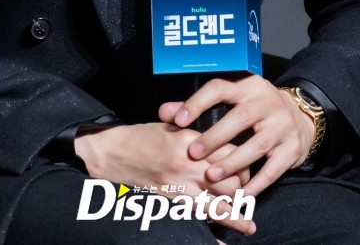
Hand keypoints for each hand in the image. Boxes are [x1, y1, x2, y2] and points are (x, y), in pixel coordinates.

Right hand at [74, 122, 255, 236]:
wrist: (112, 154)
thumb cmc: (139, 138)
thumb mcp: (168, 125)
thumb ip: (192, 128)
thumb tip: (210, 128)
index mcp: (191, 141)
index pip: (230, 151)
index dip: (242, 159)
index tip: (244, 165)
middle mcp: (190, 164)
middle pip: (230, 179)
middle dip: (242, 186)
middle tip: (245, 190)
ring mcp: (181, 186)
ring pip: (220, 203)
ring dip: (236, 212)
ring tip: (248, 222)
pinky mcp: (172, 202)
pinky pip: (200, 218)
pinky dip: (218, 231)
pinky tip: (230, 238)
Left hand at [160, 74, 314, 196]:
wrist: (300, 116)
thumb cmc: (255, 108)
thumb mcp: (233, 99)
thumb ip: (198, 106)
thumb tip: (165, 112)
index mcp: (247, 87)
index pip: (220, 88)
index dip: (198, 102)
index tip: (178, 120)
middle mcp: (266, 103)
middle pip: (241, 118)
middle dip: (215, 136)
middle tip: (193, 153)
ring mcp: (282, 126)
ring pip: (257, 145)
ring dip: (233, 162)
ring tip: (212, 175)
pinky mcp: (291, 149)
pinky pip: (273, 170)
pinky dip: (255, 185)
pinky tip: (239, 195)